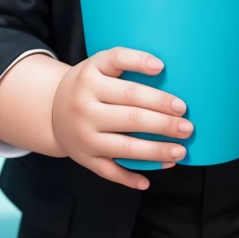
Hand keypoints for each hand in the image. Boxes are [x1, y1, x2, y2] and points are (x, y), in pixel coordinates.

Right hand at [51, 47, 193, 190]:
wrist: (51, 109)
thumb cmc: (87, 83)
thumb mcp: (98, 64)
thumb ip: (125, 61)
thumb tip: (160, 68)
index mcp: (90, 77)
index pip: (123, 77)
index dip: (144, 72)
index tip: (163, 70)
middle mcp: (85, 106)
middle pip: (132, 115)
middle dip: (163, 122)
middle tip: (187, 124)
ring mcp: (84, 136)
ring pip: (125, 147)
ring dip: (156, 151)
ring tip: (180, 149)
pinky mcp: (84, 158)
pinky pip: (111, 171)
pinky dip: (131, 176)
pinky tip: (152, 175)